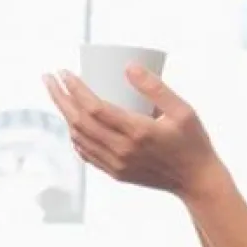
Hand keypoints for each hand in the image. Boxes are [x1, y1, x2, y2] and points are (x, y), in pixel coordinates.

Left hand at [43, 66, 218, 199]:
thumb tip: (128, 66)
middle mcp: (122, 150)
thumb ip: (156, 87)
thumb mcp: (183, 110)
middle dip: (59, 98)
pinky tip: (72, 123)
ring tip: (58, 94)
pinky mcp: (116, 173)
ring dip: (64, 115)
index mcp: (138, 132)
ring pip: (79, 138)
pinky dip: (75, 136)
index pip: (94, 108)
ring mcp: (116, 164)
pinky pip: (87, 153)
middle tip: (49, 78)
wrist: (197, 181)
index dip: (75, 89)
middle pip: (79, 122)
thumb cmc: (193, 141)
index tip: (64, 72)